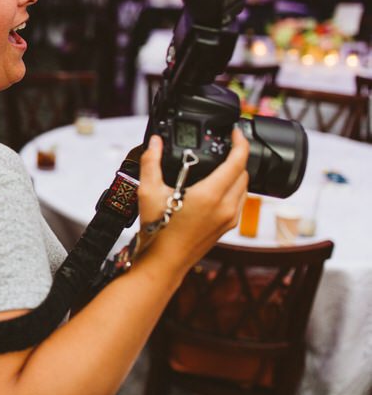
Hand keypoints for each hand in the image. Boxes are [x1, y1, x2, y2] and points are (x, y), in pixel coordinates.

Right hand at [137, 130, 248, 269]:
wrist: (164, 262)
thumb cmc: (158, 231)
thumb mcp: (149, 191)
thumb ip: (151, 162)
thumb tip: (154, 142)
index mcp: (211, 195)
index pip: (237, 162)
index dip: (240, 142)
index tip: (236, 132)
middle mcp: (226, 207)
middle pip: (244, 173)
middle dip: (237, 156)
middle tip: (226, 145)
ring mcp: (229, 218)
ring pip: (244, 187)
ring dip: (237, 172)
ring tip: (221, 163)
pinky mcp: (227, 227)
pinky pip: (239, 201)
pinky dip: (233, 188)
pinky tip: (216, 186)